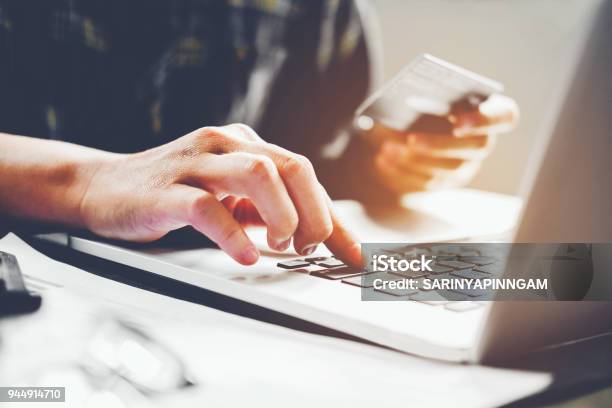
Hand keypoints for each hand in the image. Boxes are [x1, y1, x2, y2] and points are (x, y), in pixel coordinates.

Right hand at [79, 124, 360, 265]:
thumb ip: (263, 210)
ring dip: (282, 215)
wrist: (101, 187)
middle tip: (310, 247)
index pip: (303, 174)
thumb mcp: (226, 198)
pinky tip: (245, 256)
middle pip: (291, 166)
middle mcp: (225, 144)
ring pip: (258, 173)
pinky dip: (234, 235)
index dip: (333, 216)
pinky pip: (208, 208)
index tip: (355, 253)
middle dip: (315, 212)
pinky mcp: (166, 190)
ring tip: (282, 245)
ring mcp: (195, 163)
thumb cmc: (170, 193)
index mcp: (244, 144)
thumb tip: (310, 235)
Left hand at [372, 94, 518, 192]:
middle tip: (411, 139)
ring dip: (415, 160)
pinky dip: (402, 171)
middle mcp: (483, 142)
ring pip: (448, 169)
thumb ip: (427, 96)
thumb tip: (406, 105)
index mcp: (489, 111)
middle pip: (475, 147)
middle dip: (440, 144)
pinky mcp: (445, 182)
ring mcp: (467, 166)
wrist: (410, 128)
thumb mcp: (426, 94)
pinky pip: (427, 182)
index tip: (458, 119)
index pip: (505, 116)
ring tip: (388, 147)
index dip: (485, 119)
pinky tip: (382, 160)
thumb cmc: (426, 102)